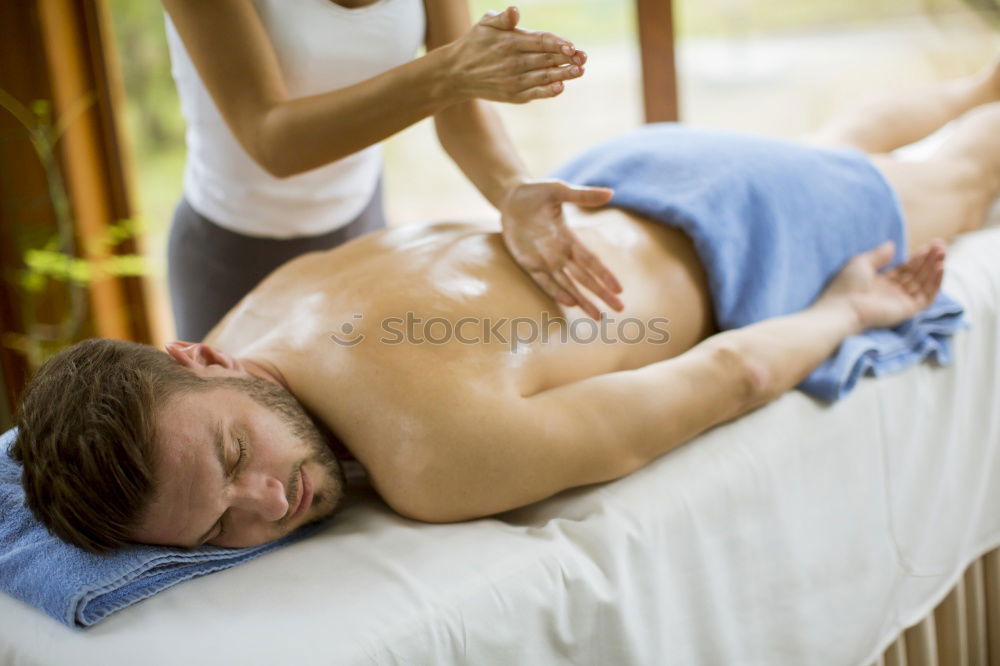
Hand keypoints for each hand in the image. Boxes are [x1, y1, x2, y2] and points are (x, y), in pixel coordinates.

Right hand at [444, 6, 587, 103]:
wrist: (457, 73)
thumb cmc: (476, 43)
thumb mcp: (485, 24)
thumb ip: (504, 18)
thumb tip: (516, 11)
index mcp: (510, 42)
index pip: (540, 42)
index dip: (558, 44)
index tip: (573, 45)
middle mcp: (513, 63)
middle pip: (546, 59)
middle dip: (567, 58)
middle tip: (583, 58)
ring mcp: (513, 81)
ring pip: (544, 77)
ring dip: (564, 74)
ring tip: (580, 71)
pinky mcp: (513, 96)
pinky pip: (535, 93)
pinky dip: (548, 91)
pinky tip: (560, 87)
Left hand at [500, 180, 623, 318]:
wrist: (511, 197)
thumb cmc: (537, 193)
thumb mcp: (559, 190)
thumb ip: (583, 196)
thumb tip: (611, 193)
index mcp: (570, 239)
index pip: (591, 261)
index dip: (604, 275)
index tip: (619, 289)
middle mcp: (560, 253)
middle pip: (585, 278)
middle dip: (601, 294)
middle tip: (619, 310)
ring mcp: (544, 260)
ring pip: (567, 285)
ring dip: (583, 301)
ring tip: (598, 317)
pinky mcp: (528, 263)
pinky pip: (543, 281)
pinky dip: (556, 292)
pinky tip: (570, 303)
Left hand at [817, 239, 946, 330]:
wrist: (843, 306)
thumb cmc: (847, 285)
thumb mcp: (861, 263)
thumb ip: (878, 255)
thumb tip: (891, 245)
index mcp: (882, 282)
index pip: (906, 269)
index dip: (918, 257)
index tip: (930, 245)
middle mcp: (893, 292)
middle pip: (917, 274)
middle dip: (930, 260)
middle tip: (940, 246)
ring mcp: (901, 301)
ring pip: (924, 284)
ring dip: (935, 268)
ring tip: (942, 254)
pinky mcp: (907, 310)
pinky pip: (927, 297)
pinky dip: (936, 283)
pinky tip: (940, 268)